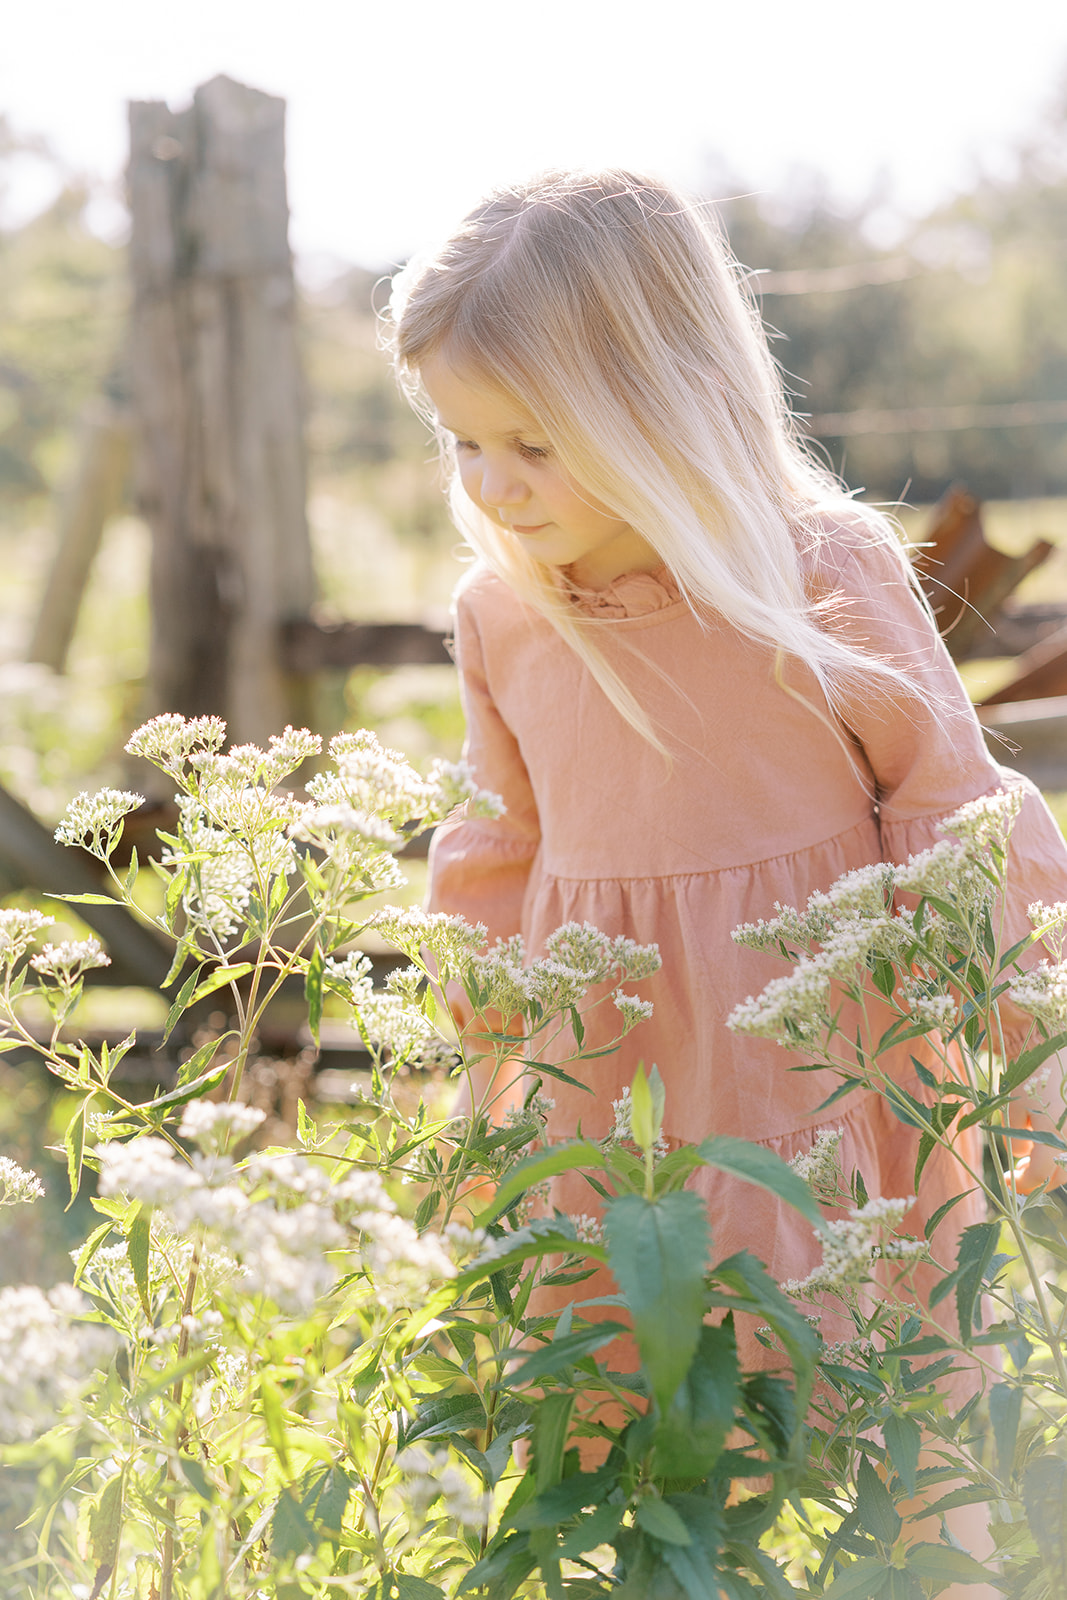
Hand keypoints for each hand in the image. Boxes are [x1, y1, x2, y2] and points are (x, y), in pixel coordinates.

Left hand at [1007, 1058, 1066, 1193]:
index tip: (1008, 1179)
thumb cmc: (1031, 1077)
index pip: (1041, 1174)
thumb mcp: (1013, 1107)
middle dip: (1038, 1181)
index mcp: (1054, 1135)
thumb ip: (1015, 1138)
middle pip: (1060, 1176)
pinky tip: (1045, 1146)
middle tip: (1018, 1173)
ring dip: (1052, 1170)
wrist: (1057, 1053)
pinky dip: (1061, 1156)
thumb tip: (1022, 1155)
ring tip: (1031, 1159)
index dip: (1024, 1183)